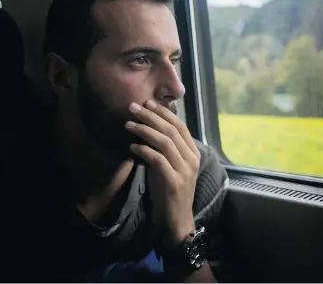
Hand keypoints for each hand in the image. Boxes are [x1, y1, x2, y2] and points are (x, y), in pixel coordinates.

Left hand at [125, 100, 200, 246]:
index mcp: (193, 153)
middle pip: (172, 130)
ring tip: (128, 124)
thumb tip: (151, 125)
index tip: (147, 103)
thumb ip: (166, 148)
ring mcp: (184, 170)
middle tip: (133, 107)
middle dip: (151, 116)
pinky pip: (158, 160)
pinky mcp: (174, 182)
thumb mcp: (170, 165)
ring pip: (165, 142)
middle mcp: (192, 159)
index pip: (180, 126)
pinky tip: (132, 146)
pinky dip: (145, 150)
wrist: (176, 220)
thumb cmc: (169, 191)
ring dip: (144, 130)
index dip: (163, 112)